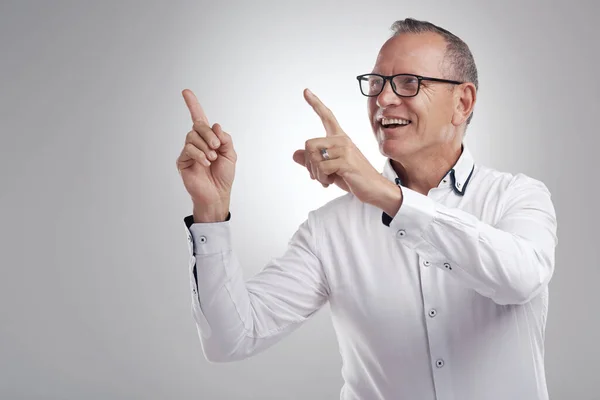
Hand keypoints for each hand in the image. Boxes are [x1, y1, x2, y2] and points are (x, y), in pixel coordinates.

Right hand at [176, 89, 236, 220]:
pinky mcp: (182, 160)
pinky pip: (188, 149)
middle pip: (198, 126)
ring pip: (192, 136)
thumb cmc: (223, 176)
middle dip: (209, 133)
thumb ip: (225, 139)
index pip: (198, 118)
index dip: (193, 105)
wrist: (217, 194)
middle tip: (217, 147)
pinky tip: (206, 162)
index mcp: (208, 139)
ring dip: (205, 145)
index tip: (186, 91)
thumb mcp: (231, 154)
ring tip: (212, 158)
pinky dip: (200, 154)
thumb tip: (215, 126)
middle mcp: (196, 142)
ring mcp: (188, 151)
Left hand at [293, 89, 397, 206]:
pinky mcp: (346, 161)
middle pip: (309, 144)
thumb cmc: (352, 178)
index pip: (327, 116)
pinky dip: (322, 179)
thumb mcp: (329, 169)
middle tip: (319, 176)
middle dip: (309, 164)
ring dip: (316, 174)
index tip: (306, 91)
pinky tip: (330, 182)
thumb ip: (313, 162)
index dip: (315, 104)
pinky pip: (321, 168)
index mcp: (339, 138)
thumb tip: (294, 154)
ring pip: (313, 157)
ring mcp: (345, 149)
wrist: (374, 189)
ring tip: (327, 180)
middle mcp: (342, 140)